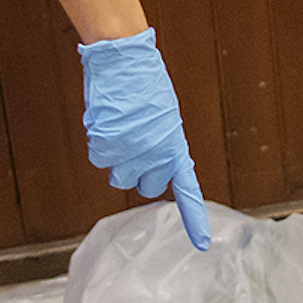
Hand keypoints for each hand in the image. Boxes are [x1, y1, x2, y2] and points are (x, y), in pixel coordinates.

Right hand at [79, 26, 210, 249]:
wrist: (124, 58)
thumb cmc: (145, 83)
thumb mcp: (164, 116)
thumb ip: (162, 143)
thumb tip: (151, 161)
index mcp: (174, 146)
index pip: (187, 190)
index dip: (193, 219)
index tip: (201, 244)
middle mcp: (154, 155)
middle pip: (146, 187)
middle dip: (141, 172)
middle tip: (137, 146)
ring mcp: (129, 152)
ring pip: (119, 177)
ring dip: (118, 160)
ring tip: (122, 130)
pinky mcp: (105, 146)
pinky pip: (100, 158)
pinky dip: (101, 144)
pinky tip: (107, 122)